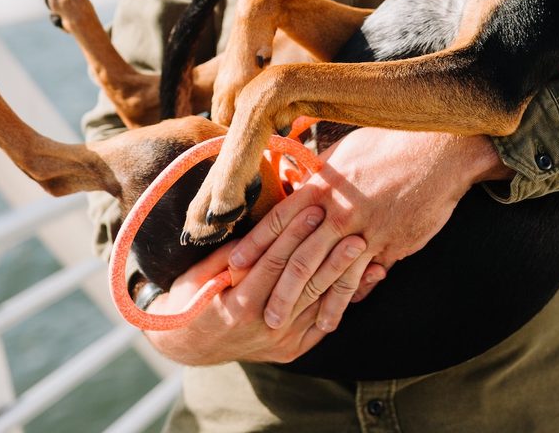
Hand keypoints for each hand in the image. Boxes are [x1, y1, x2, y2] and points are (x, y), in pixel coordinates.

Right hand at [143, 204, 372, 365]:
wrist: (190, 345)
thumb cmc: (192, 299)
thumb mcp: (200, 274)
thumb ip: (230, 254)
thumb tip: (259, 226)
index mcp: (238, 305)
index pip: (274, 263)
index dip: (294, 235)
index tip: (314, 208)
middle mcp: (264, 327)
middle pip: (304, 284)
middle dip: (330, 253)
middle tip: (353, 228)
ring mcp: (281, 342)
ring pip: (320, 303)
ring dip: (346, 275)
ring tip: (368, 249)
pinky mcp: (293, 349)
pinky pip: (324, 323)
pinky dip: (347, 300)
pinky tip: (369, 278)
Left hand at [228, 129, 512, 330]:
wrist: (439, 150)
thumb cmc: (392, 142)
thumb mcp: (348, 151)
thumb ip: (322, 174)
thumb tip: (300, 184)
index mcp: (324, 183)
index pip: (279, 219)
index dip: (254, 245)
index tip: (232, 267)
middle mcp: (339, 209)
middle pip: (298, 255)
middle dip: (274, 288)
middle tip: (255, 314)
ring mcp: (366, 229)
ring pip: (328, 274)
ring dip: (307, 304)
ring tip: (288, 327)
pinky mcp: (390, 244)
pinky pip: (362, 277)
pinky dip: (345, 300)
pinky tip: (332, 318)